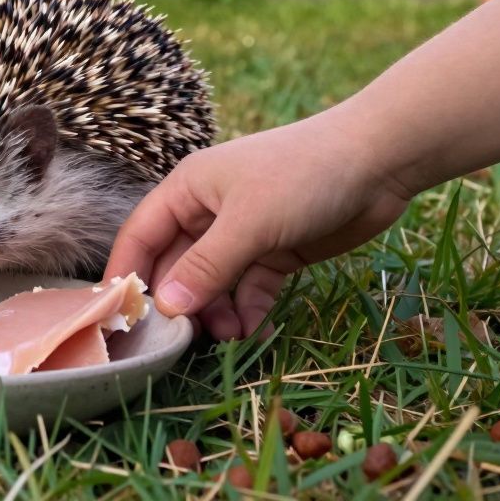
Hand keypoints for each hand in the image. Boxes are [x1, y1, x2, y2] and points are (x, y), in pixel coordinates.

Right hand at [104, 111, 413, 339]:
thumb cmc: (302, 176)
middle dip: (180, 300)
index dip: (128, 273)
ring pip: (214, 280)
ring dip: (216, 310)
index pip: (141, 235)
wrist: (380, 161)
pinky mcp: (277, 250)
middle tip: (184, 339)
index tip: (120, 316)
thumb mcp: (249, 223)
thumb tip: (166, 307)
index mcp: (187, 190)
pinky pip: (250, 286)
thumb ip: (206, 267)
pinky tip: (254, 329)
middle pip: (176, 263)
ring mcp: (243, 231)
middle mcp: (208, 210)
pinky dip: (249, 308)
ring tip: (230, 335)